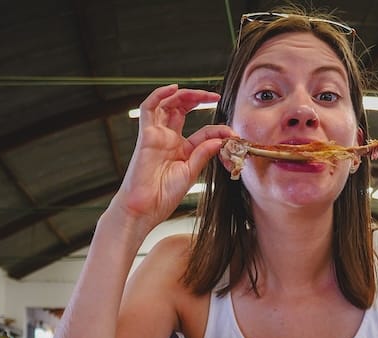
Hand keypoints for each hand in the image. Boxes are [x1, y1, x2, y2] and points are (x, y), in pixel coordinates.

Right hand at [113, 85, 232, 229]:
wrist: (145, 208)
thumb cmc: (163, 196)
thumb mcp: (191, 173)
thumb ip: (203, 154)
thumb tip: (219, 139)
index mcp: (182, 150)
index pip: (203, 131)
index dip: (219, 130)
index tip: (232, 134)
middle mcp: (169, 140)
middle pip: (182, 110)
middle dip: (199, 99)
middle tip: (215, 97)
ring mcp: (157, 136)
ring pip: (167, 104)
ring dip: (183, 94)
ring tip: (200, 93)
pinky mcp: (146, 135)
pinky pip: (149, 108)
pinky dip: (159, 95)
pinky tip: (173, 88)